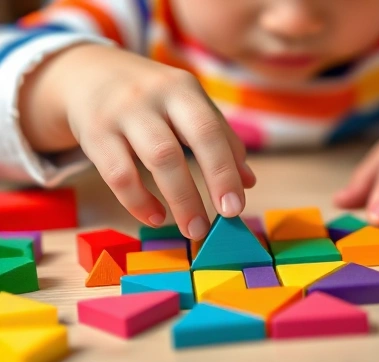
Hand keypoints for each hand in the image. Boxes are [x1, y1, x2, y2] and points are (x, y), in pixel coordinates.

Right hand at [19, 44, 255, 238]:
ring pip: (155, 160)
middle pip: (183, 144)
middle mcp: (152, 97)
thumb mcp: (187, 103)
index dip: (225, 170)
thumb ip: (220, 137)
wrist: (87, 73)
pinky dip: (139, 202)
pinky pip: (118, 175)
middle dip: (206, 185)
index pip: (211, 130)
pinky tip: (155, 216)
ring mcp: (120, 115)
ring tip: (193, 229)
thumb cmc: (151, 96)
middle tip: (222, 221)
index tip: (236, 207)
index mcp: (182, 88)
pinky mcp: (94, 135)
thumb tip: (248, 181)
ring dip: (180, 200)